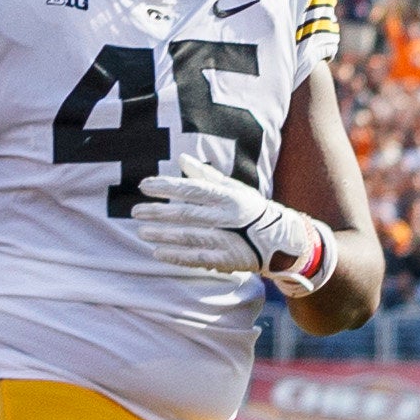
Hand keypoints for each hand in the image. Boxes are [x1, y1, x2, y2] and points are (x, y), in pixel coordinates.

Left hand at [133, 158, 336, 292]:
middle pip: (187, 214)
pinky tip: (158, 253)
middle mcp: (229, 218)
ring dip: (163, 235)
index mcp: (230, 197)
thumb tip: (182, 159)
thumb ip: (206, 177)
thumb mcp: (235, 189)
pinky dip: (176, 256)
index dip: (167, 187)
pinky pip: (197, 259)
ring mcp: (229, 240)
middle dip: (159, 212)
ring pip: (189, 237)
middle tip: (135, 212)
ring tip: (142, 232)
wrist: (285, 240)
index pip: (192, 189)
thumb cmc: (254, 210)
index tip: (144, 185)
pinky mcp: (228, 260)